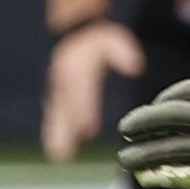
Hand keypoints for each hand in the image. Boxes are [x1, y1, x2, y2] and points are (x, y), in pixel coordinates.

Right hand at [40, 17, 144, 161]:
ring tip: (60, 156)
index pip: (79, 87)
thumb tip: (135, 67)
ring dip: (58, 134)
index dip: (84, 109)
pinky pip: (54, 116)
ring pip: (57, 113)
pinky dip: (54, 132)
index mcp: (78, 65)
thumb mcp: (112, 39)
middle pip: (65, 106)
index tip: (89, 130)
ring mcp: (59, 88)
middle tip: (71, 149)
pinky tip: (59, 153)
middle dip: (69, 126)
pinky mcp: (58, 96)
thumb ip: (122, 52)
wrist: (77, 32)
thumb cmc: (99, 39)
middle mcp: (64, 78)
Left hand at [116, 59, 189, 188]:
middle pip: (170, 115)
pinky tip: (146, 179)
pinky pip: (185, 176)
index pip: (189, 90)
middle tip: (124, 128)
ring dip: (143, 153)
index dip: (167, 97)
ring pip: (170, 147)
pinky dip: (164, 177)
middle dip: (144, 120)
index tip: (156, 106)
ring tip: (124, 159)